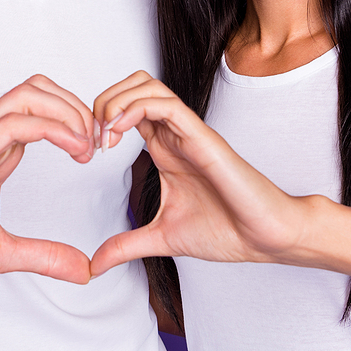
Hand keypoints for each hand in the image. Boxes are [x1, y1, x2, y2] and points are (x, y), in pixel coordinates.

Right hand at [0, 75, 98, 290]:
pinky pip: (13, 124)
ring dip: (69, 113)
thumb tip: (83, 269)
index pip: (42, 112)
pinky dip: (52, 128)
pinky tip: (73, 152)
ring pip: (27, 95)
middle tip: (100, 145)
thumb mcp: (0, 253)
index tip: (100, 154)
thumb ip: (43, 256)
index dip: (78, 123)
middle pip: (38, 89)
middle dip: (79, 108)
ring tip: (88, 147)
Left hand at [89, 71, 312, 276]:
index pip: (127, 108)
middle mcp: (175, 135)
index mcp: (165, 150)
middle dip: (103, 101)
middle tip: (91, 137)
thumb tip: (94, 265)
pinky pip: (166, 104)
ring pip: (147, 85)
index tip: (85, 151)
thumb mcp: (160, 239)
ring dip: (116, 101)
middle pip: (134, 85)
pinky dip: (135, 108)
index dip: (99, 119)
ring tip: (104, 134)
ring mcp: (188, 133)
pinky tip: (120, 133)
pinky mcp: (202, 138)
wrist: (264, 238)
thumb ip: (126, 246)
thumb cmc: (226, 231)